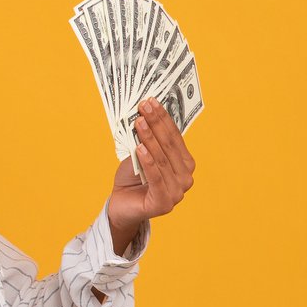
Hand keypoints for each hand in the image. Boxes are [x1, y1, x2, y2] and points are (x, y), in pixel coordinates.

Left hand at [106, 98, 195, 252]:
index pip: (175, 137)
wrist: (120, 206)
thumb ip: (147, 140)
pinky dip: (148, 162)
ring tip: (138, 122)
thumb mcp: (140, 155)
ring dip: (150, 139)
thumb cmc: (132, 179)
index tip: (151, 101)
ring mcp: (177, 193)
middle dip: (156, 123)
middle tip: (144, 106)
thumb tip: (144, 114)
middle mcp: (186, 178)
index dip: (163, 118)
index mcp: (185, 164)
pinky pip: (156, 178)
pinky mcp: (164, 203)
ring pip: (162, 160)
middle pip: (170, 146)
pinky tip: (139, 148)